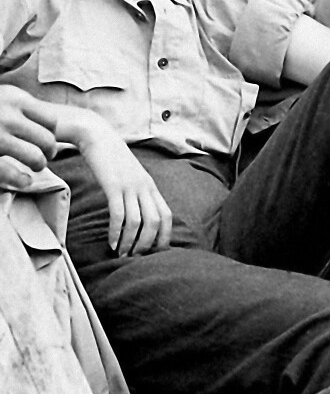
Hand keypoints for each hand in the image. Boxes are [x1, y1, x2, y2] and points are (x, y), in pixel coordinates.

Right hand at [0, 86, 58, 187]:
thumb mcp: (2, 97)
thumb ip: (19, 106)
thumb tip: (49, 126)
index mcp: (14, 98)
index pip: (51, 121)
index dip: (51, 134)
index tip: (44, 141)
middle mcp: (8, 116)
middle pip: (48, 140)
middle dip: (49, 153)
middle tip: (42, 158)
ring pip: (35, 157)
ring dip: (38, 165)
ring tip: (32, 168)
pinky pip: (13, 174)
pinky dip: (22, 180)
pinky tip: (23, 180)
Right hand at [55, 107, 172, 256]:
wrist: (97, 135)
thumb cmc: (112, 158)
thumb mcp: (130, 176)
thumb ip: (137, 193)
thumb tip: (137, 216)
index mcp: (151, 186)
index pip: (167, 216)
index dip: (164, 237)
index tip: (153, 252)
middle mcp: (145, 187)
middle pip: (155, 223)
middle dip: (147, 245)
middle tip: (135, 257)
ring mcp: (130, 186)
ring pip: (138, 222)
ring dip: (130, 242)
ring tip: (121, 253)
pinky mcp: (113, 185)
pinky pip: (119, 214)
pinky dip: (116, 232)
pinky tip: (111, 242)